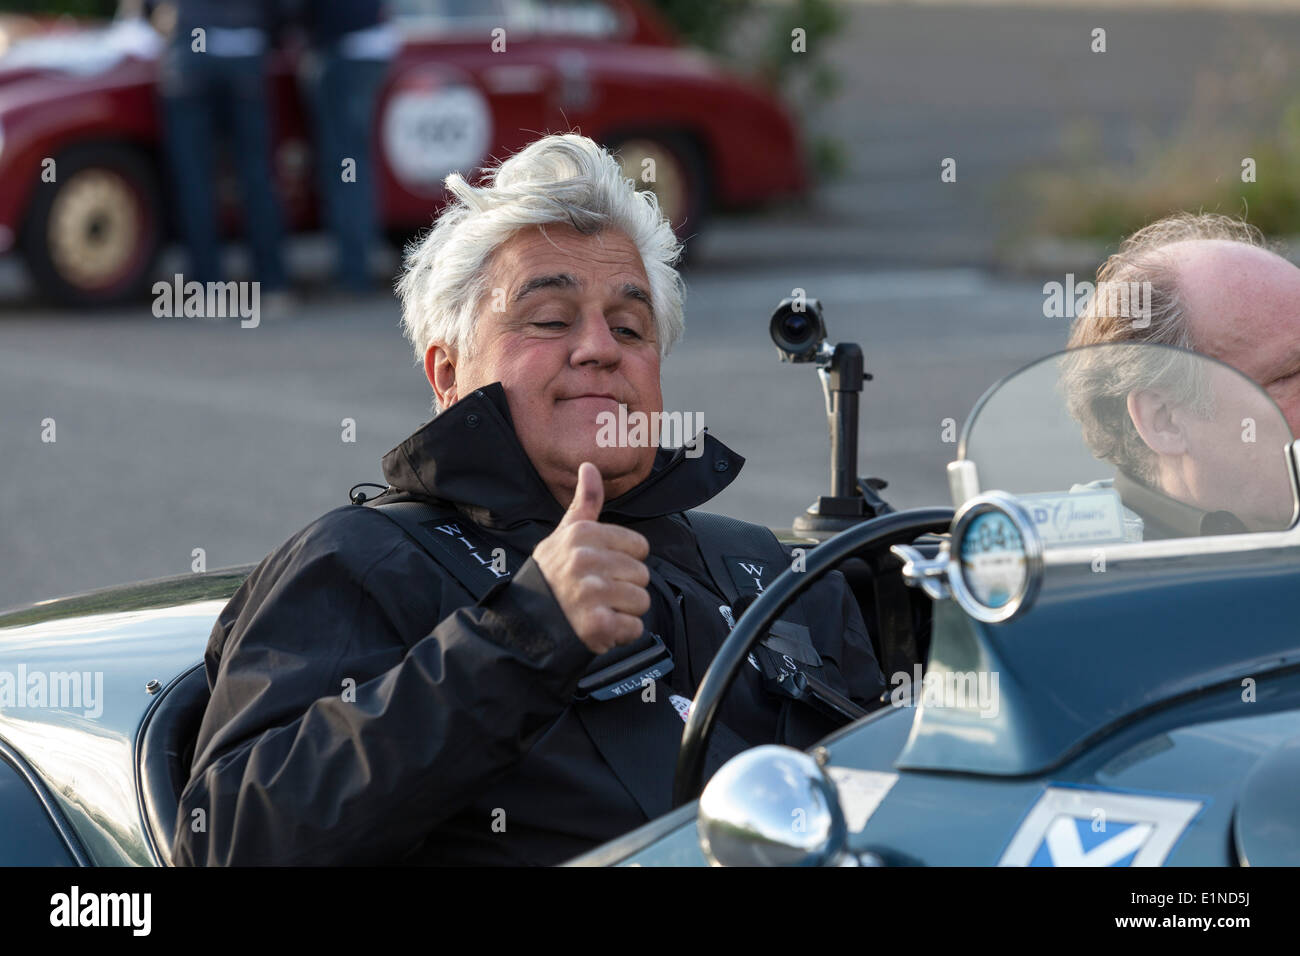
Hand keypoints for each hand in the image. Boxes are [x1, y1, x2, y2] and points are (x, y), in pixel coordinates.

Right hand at [533, 462, 651, 654]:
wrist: (525, 625)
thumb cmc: (550, 577)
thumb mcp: (563, 536)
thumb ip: (584, 503)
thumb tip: (590, 466)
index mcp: (582, 535)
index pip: (639, 546)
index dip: (624, 561)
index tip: (601, 570)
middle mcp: (585, 560)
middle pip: (642, 574)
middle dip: (624, 588)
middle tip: (597, 595)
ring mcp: (590, 593)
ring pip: (641, 601)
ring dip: (624, 612)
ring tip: (597, 610)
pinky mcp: (596, 624)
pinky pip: (634, 628)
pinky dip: (620, 634)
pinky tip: (598, 629)